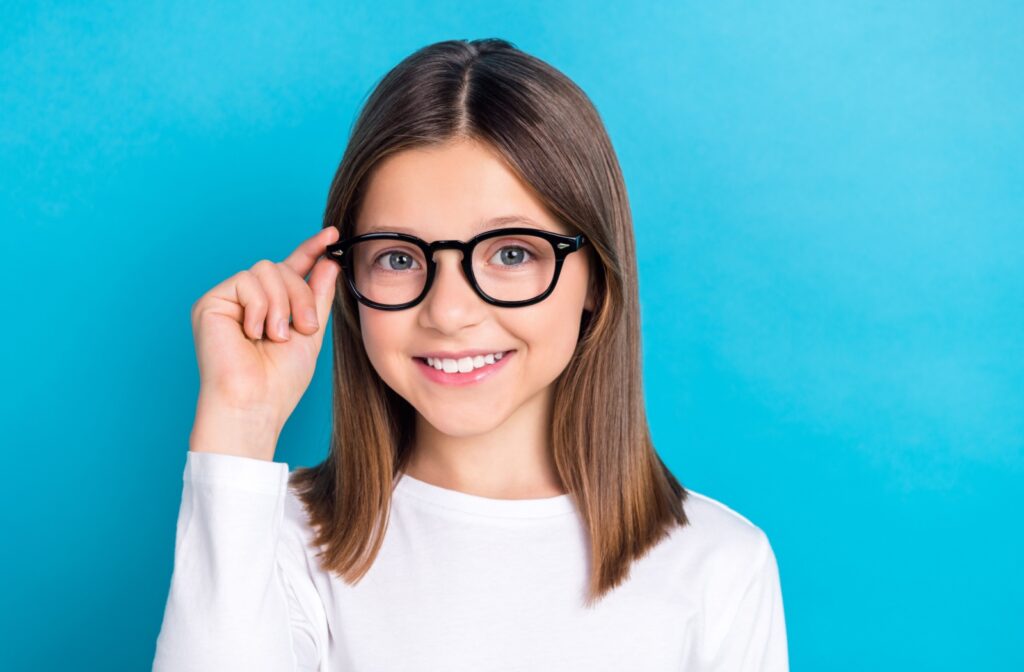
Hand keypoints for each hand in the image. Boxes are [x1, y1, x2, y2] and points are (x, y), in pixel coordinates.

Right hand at [188, 226, 340, 460]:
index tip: (333, 235)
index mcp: (271, 307)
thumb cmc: (279, 381)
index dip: (311, 250)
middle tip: (304, 329)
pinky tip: (253, 333)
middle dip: (301, 296)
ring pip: (266, 269)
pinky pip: (247, 281)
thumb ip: (317, 295)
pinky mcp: (211, 302)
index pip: (292, 269)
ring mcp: (228, 300)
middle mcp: (248, 300)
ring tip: (275, 337)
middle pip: (282, 267)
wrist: (255, 404)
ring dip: (282, 304)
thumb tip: (328, 261)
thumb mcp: (309, 332)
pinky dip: (259, 308)